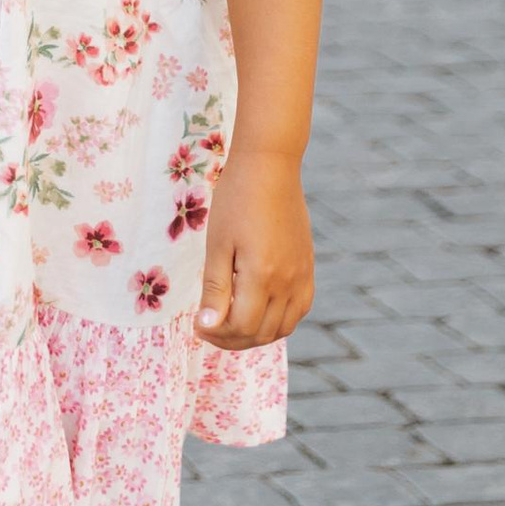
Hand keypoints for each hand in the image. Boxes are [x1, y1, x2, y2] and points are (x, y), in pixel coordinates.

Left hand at [194, 154, 313, 349]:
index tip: (196, 325)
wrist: (270, 167)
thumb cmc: (236, 200)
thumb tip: (207, 327)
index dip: (215, 333)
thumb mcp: (217, 244)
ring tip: (229, 323)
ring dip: (255, 335)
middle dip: (231, 339)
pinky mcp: (308, 268)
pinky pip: (299, 310)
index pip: (241, 327)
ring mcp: (302, 276)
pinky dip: (279, 321)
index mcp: (262, 275)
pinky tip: (258, 312)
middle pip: (262, 333)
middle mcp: (288, 282)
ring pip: (283, 328)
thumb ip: (214, 289)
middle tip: (207, 327)